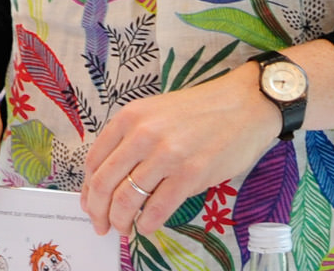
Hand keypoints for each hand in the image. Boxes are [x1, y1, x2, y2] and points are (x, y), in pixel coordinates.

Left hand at [83, 62, 275, 236]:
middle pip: (104, 183)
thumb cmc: (200, 111)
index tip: (91, 205)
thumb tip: (110, 178)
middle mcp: (143, 134)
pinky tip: (146, 226)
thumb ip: (131, 139)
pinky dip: (146, 224)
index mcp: (130, 117)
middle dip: (98, 212)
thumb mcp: (155, 113)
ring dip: (121, 222)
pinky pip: (157, 209)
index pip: (94, 161)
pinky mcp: (190, 175)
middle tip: (102, 225)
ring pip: (127, 200)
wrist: (244, 105)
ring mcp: (166, 155)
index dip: (88, 190)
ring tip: (125, 229)